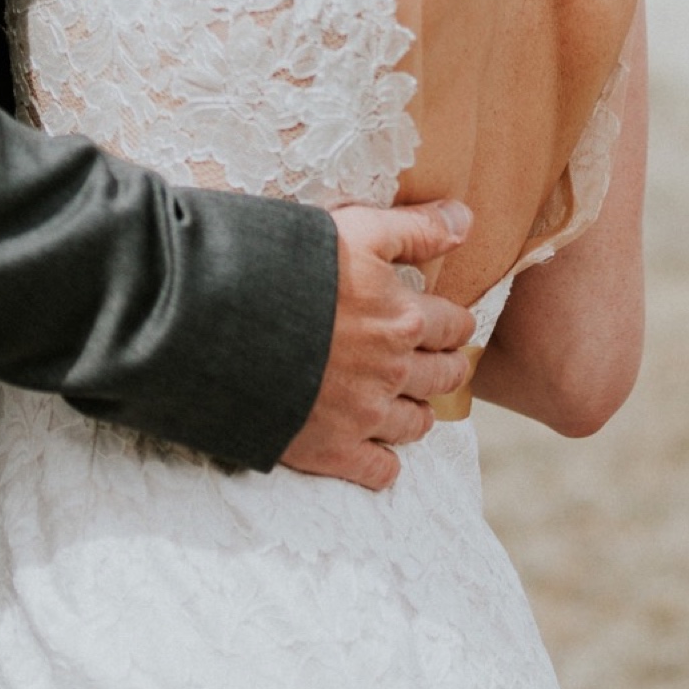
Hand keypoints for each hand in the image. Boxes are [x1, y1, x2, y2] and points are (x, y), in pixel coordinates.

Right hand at [281, 200, 476, 490]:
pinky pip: (379, 469)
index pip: (453, 325)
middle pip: (442, 377)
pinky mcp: (331, 450)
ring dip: (420, 413)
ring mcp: (363, 416)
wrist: (222, 322)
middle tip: (445, 363)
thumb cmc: (289, 266)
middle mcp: (392, 372)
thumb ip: (415, 228)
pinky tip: (379, 449)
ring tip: (415, 405)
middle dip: (448, 366)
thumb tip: (467, 219)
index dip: (455, 322)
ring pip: (415, 425)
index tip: (453, 323)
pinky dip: (385, 461)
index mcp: (402, 320)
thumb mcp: (356, 230)